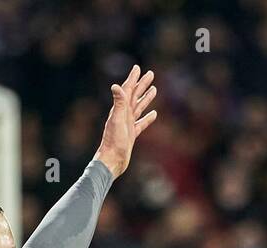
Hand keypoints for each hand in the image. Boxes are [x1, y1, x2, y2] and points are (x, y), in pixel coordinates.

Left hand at [93, 64, 157, 178]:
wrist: (111, 161)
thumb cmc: (113, 141)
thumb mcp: (117, 120)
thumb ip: (118, 103)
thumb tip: (116, 86)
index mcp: (120, 109)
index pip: (127, 90)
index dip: (133, 78)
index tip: (137, 67)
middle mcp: (123, 115)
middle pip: (134, 96)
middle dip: (142, 84)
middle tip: (150, 74)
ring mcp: (127, 125)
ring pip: (139, 107)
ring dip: (146, 98)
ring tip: (154, 89)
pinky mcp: (131, 135)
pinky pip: (141, 123)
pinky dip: (147, 117)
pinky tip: (154, 114)